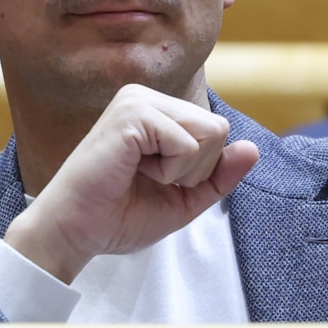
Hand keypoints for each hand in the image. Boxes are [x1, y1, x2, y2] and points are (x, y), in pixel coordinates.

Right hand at [3, 84, 258, 282]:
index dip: (199, 170)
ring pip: (210, 133)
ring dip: (183, 170)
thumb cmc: (119, 215)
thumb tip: (253, 148)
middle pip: (218, 129)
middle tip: (149, 180)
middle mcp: (146, 96)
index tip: (156, 181)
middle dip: (194, 170)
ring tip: (141, 174)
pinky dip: (170, 170)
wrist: (75, 232)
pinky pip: (188, 144)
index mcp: (156, 110)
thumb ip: (219, 175)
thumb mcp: (184, 198)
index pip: (217, 131)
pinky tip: (133, 170)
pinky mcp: (133, 114)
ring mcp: (138, 100)